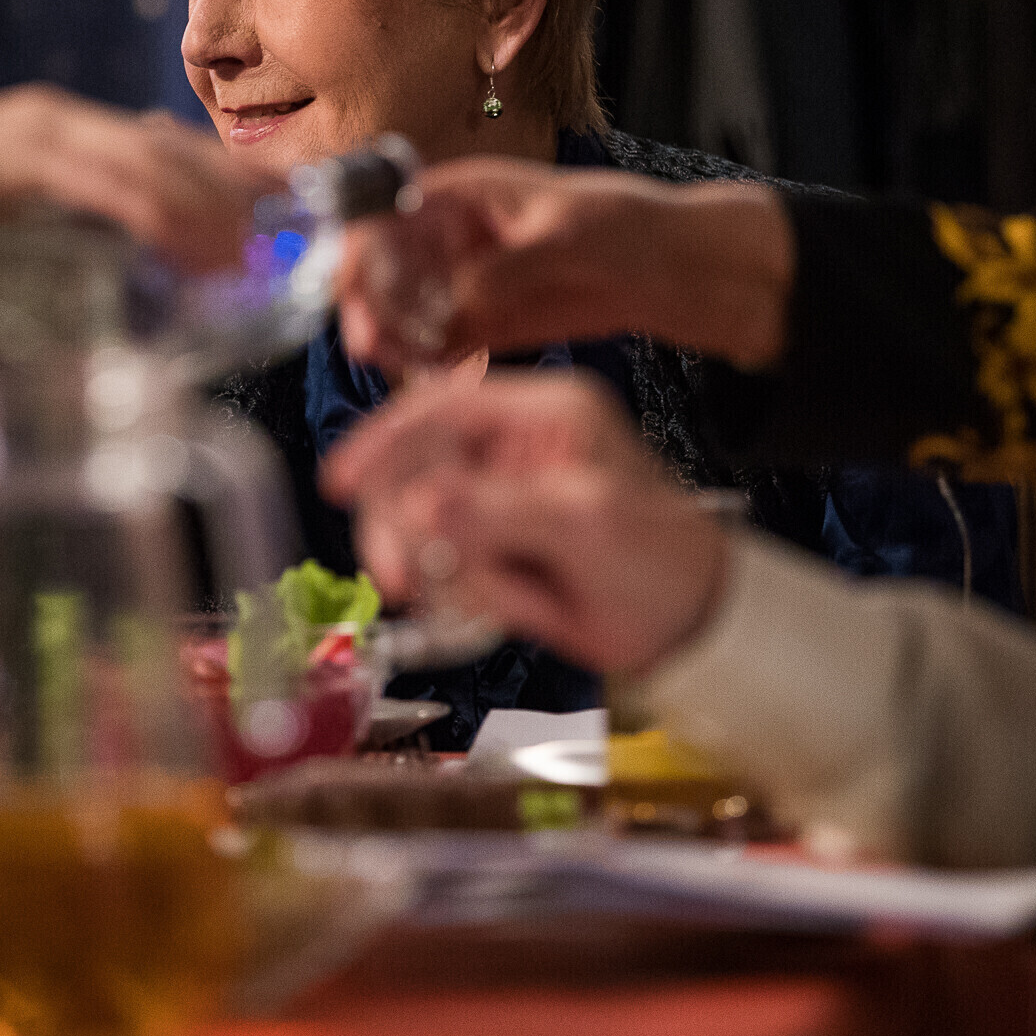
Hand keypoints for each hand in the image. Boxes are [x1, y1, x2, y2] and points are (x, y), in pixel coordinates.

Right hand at [0, 85, 271, 276]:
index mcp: (55, 135)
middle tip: (302, 228)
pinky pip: (110, 185)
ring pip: (158, 163)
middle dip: (244, 189)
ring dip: (219, 207)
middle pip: (176, 152)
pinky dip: (163, 215)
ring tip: (267, 249)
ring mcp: (39, 132)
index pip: (161, 150)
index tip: (281, 207)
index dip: (227, 176)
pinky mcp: (17, 155)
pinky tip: (199, 244)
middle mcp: (57, 122)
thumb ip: (38, 244)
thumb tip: (97, 278)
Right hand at [321, 375, 730, 676]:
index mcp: (547, 413)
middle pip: (416, 464)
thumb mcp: (584, 523)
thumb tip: (421, 501)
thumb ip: (498, 509)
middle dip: (403, 522)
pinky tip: (497, 602)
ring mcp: (502, 496)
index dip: (384, 439)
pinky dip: (453, 587)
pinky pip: (441, 560)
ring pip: (420, 519)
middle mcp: (517, 447)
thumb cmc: (664, 563)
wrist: (692, 628)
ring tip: (483, 595)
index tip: (343, 479)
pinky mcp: (495, 544)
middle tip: (400, 574)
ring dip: (435, 563)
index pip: (443, 406)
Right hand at [334, 161, 794, 372]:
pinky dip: (423, 361)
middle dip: (369, 301)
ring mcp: (461, 283)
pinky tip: (429, 374)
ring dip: (390, 337)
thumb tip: (456, 302)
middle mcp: (449, 237)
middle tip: (370, 340)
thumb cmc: (624, 226)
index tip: (350, 284)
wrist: (669, 267)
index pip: (386, 212)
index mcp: (461, 194)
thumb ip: (507, 269)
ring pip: (401, 311)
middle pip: (382, 267)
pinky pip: (433, 345)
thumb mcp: (567, 236)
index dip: (359, 244)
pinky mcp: (480, 324)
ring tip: (397, 362)